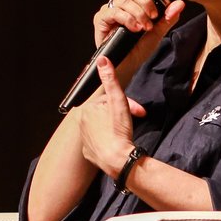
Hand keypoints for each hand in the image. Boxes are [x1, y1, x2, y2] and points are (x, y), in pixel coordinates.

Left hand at [75, 55, 147, 177]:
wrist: (118, 160)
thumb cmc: (118, 131)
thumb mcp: (118, 101)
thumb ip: (110, 80)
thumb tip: (102, 60)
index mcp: (87, 108)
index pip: (109, 100)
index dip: (127, 103)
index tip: (139, 111)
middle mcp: (82, 122)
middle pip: (105, 113)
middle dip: (122, 114)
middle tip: (135, 121)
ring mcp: (84, 138)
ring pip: (102, 126)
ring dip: (115, 126)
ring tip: (126, 133)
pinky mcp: (88, 152)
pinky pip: (99, 142)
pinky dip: (108, 140)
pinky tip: (117, 142)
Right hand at [93, 0, 185, 54]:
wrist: (127, 66)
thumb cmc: (139, 49)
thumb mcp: (157, 32)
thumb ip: (168, 18)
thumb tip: (180, 3)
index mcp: (132, 2)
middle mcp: (119, 3)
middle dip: (145, 1)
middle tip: (153, 16)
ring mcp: (109, 10)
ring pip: (124, 1)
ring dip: (138, 13)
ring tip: (145, 26)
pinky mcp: (101, 20)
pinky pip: (114, 12)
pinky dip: (127, 19)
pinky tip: (134, 28)